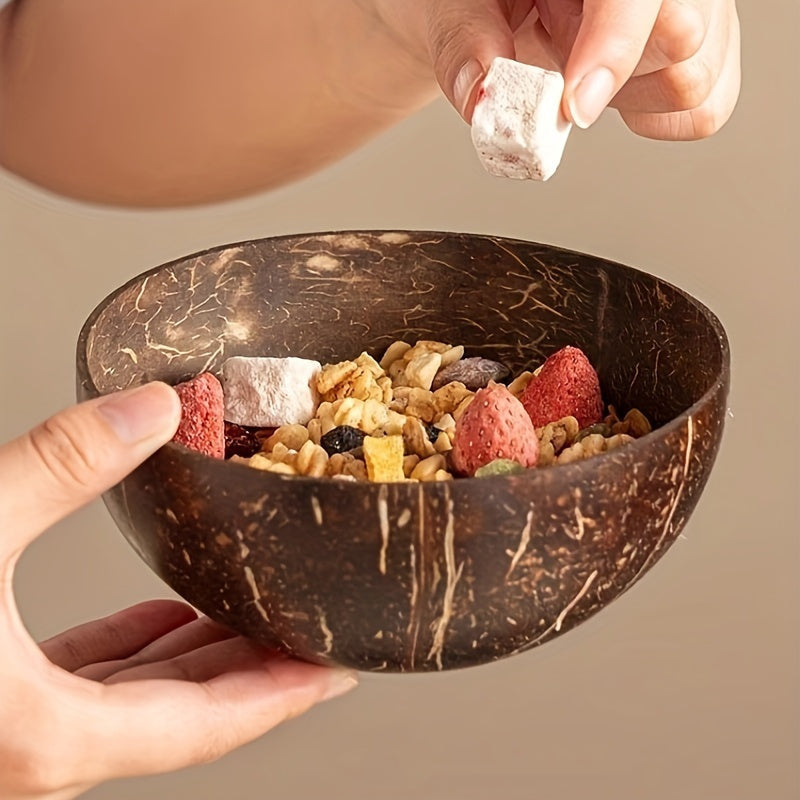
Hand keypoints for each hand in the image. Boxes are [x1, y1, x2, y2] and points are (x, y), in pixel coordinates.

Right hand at [0, 383, 356, 799]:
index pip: (209, 727)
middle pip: (185, 713)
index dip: (283, 693)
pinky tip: (162, 610)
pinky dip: (134, 644)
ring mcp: (9, 734)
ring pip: (138, 696)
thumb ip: (65, 464)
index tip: (340, 665)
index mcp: (44, 739)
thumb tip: (158, 403)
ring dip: (198, 651)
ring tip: (253, 604)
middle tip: (311, 622)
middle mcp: (33, 753)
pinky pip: (87, 678)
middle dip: (255, 666)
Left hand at [383, 0, 740, 139]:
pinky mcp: (700, 49)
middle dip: (615, 75)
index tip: (574, 106)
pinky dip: (653, 120)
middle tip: (559, 59)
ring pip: (696, 79)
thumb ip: (464, 43)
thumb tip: (483, 96)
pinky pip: (704, 110)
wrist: (485, 7)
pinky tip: (608, 91)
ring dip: (626, 97)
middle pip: (685, 39)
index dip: (614, 48)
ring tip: (578, 63)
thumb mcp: (451, 5)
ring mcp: (687, 8)